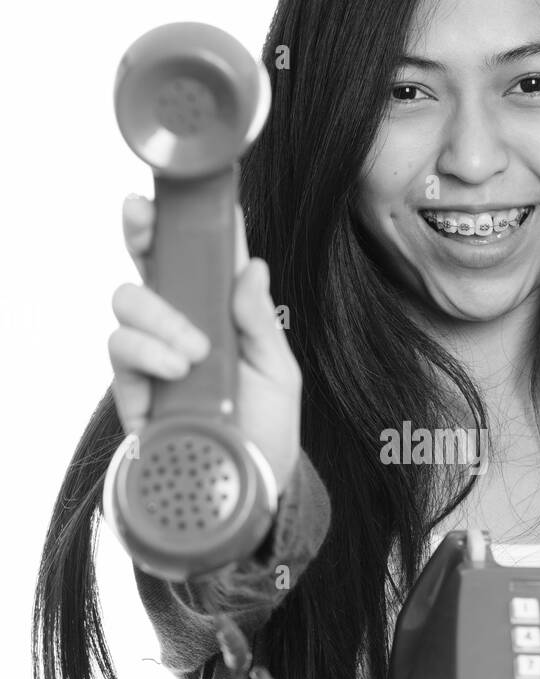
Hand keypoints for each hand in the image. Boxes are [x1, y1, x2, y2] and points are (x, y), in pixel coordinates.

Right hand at [108, 194, 300, 491]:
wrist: (252, 489)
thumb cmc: (268, 428)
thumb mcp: (279, 373)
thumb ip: (260, 321)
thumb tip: (252, 263)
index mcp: (218, 313)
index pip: (195, 257)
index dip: (183, 220)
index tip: (177, 189)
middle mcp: (180, 326)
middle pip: (146, 265)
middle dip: (141, 235)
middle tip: (147, 226)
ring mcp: (153, 356)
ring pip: (128, 303)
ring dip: (161, 318)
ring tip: (194, 352)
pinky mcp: (133, 390)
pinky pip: (121, 352)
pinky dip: (147, 353)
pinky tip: (175, 369)